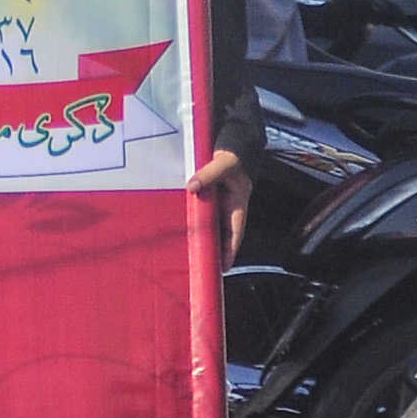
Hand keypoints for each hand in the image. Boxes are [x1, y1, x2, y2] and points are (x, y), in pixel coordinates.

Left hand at [190, 148, 248, 264]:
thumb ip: (208, 175)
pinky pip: (199, 216)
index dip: (230, 251)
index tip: (224, 268)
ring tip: (188, 259)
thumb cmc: (231, 156)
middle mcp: (227, 209)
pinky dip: (192, 225)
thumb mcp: (222, 164)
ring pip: (209, 228)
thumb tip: (191, 187)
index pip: (235, 233)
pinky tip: (179, 234)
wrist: (232, 146)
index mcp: (237, 205)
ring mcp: (217, 206)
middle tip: (202, 272)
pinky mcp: (207, 200)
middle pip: (221, 236)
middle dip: (213, 253)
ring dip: (201, 240)